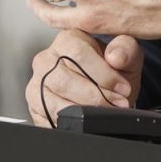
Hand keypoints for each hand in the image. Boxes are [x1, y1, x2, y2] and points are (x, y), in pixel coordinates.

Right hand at [24, 30, 142, 126]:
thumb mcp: (126, 56)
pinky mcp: (34, 104)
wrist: (105, 91)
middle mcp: (46, 58)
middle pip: (64, 80)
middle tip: (117, 103)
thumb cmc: (112, 70)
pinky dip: (69, 122)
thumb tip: (115, 56)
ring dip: (83, 110)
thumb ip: (126, 50)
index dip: (103, 74)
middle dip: (95, 96)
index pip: (77, 53)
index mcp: (67, 39)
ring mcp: (37, 81)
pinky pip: (47, 117)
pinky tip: (86, 119)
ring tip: (104, 112)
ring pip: (54, 100)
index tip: (122, 88)